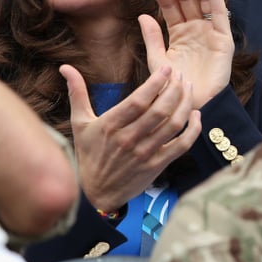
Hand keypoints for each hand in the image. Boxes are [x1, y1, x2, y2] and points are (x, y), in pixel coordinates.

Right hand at [65, 64, 201, 211]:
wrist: (95, 193)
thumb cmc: (88, 154)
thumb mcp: (79, 123)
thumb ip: (77, 93)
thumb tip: (65, 67)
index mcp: (110, 125)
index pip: (138, 100)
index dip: (156, 83)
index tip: (167, 69)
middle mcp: (128, 139)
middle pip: (160, 110)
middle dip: (175, 89)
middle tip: (182, 75)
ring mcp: (144, 153)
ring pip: (173, 124)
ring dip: (185, 104)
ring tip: (189, 88)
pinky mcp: (156, 165)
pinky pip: (181, 145)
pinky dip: (193, 129)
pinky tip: (196, 115)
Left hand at [142, 0, 233, 107]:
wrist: (190, 105)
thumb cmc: (172, 87)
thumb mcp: (158, 59)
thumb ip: (152, 37)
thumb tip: (143, 14)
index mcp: (180, 32)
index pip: (171, 5)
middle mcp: (196, 29)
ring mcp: (210, 32)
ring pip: (202, 0)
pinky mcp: (223, 38)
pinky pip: (219, 12)